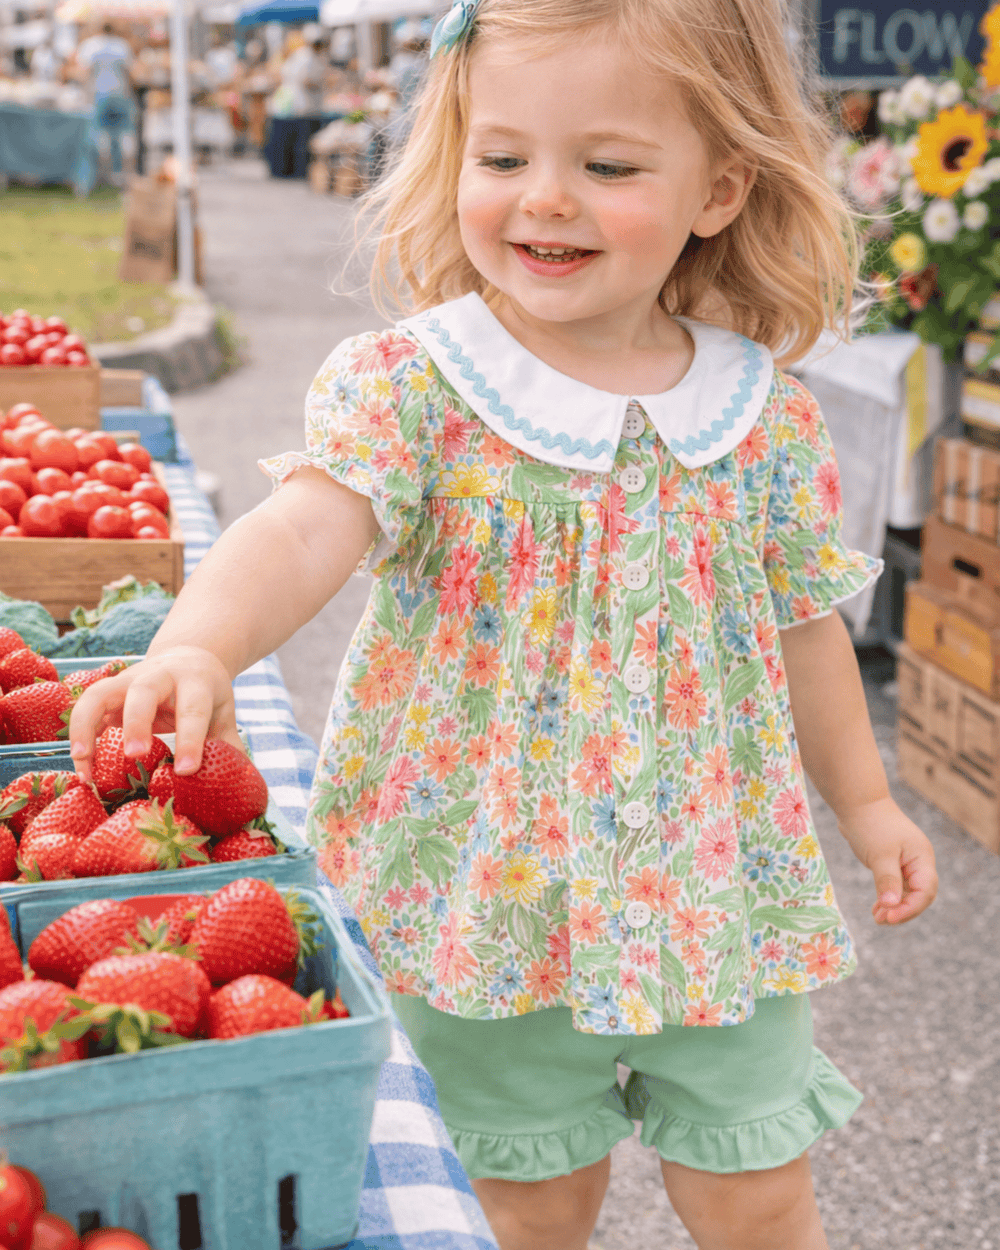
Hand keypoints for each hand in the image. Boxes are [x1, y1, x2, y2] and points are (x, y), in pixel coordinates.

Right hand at [69, 645, 240, 780]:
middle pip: (144, 692)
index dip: (190, 740)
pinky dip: (78, 734)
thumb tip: (239, 785)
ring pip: (100, 694)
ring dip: (87, 727)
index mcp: (195, 681)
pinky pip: (85, 708)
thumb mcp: (223, 713)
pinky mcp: (108, 691)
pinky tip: (81, 765)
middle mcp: (159, 675)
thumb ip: (228, 745)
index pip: (193, 709)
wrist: (187, 659)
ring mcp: (128, 680)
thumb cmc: (206, 695)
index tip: (187, 771)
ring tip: (85, 763)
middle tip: (134, 755)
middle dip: (137, 722)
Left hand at [837, 797, 937, 925]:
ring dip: (893, 906)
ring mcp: (906, 861)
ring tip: (877, 917)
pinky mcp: (892, 862)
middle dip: (902, 910)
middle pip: (919, 895)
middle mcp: (918, 861)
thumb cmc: (870, 825)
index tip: (889, 917)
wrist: (856, 802)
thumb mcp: (880, 855)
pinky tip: (877, 907)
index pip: (925, 891)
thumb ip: (887, 881)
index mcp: (922, 858)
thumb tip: (891, 907)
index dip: (910, 908)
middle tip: (881, 920)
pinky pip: (895, 885)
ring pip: (906, 892)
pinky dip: (887, 897)